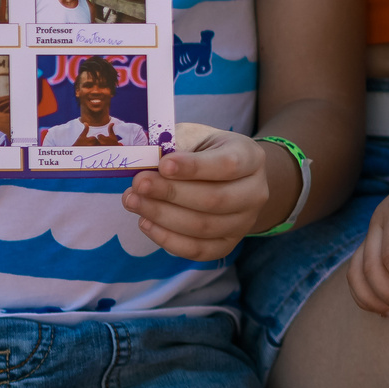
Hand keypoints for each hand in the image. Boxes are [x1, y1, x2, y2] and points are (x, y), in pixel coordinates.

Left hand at [124, 124, 275, 259]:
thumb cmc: (206, 152)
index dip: (194, 167)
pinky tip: (145, 223)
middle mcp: (255, 192)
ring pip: (203, 227)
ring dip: (162, 216)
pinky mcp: (227, 245)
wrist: (230, 179)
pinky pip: (197, 250)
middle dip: (170, 193)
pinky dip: (167, 239)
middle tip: (138, 184)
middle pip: (214, 199)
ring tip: (133, 201)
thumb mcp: (196, 137)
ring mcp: (243, 222)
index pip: (227, 165)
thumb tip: (144, 162)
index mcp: (251, 157)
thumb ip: (174, 145)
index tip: (162, 164)